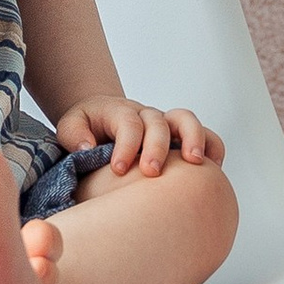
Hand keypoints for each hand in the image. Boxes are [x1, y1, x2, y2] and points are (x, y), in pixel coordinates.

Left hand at [53, 95, 224, 178]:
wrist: (102, 119)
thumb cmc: (86, 128)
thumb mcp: (70, 126)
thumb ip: (74, 134)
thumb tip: (88, 148)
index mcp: (120, 111)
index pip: (128, 124)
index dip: (126, 146)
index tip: (119, 169)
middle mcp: (146, 115)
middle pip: (158, 122)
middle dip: (157, 147)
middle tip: (151, 171)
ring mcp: (167, 125)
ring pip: (187, 121)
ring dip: (194, 139)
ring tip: (194, 163)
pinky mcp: (181, 138)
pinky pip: (206, 136)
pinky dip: (213, 149)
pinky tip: (212, 170)